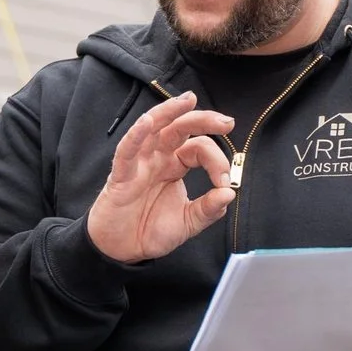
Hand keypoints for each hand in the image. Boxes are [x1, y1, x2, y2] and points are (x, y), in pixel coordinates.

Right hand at [86, 92, 234, 263]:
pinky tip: (147, 123)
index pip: (199, 149)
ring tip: (187, 101)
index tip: (225, 182)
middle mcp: (159, 158)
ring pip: (154, 129)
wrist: (123, 249)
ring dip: (169, 112)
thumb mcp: (188, 223)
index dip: (217, 161)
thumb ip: (208, 209)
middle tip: (227, 122)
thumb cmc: (149, 230)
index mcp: (176, 165)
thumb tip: (229, 194)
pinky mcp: (122, 175)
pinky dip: (136, 136)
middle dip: (204, 120)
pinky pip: (127, 151)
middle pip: (180, 128)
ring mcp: (140, 164)